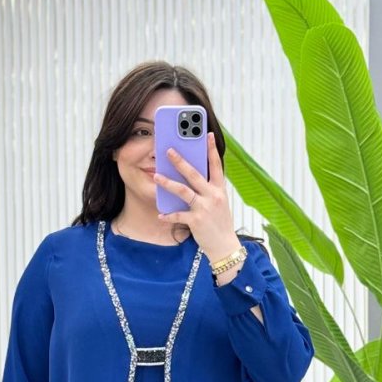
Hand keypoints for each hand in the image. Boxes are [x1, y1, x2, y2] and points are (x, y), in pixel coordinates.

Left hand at [155, 133, 239, 262]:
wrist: (225, 247)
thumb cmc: (220, 223)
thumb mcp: (219, 203)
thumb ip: (208, 190)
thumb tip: (191, 178)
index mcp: (219, 190)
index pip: (216, 166)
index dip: (211, 150)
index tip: (207, 134)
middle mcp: (213, 196)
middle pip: (194, 174)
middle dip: (180, 162)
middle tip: (168, 150)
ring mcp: (204, 208)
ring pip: (183, 191)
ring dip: (168, 183)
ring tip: (156, 176)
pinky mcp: (196, 221)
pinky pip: (178, 215)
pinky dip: (168, 215)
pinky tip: (160, 214)